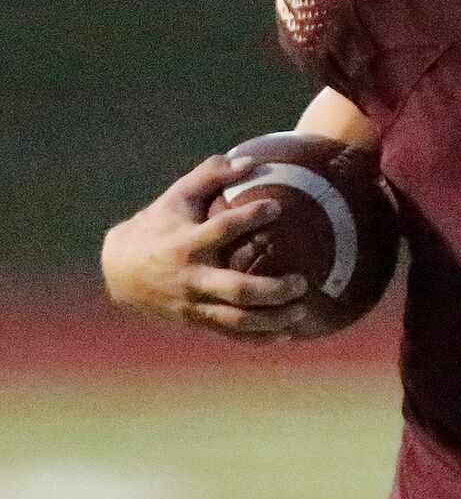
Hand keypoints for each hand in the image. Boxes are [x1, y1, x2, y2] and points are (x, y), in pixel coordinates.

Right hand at [101, 153, 309, 336]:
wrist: (120, 272)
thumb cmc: (157, 227)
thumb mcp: (176, 198)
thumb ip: (210, 176)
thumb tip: (250, 160)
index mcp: (186, 242)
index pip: (222, 228)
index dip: (250, 217)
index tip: (278, 207)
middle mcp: (192, 277)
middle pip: (238, 288)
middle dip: (273, 289)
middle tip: (302, 281)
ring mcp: (195, 303)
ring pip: (239, 319)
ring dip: (274, 318)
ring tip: (302, 308)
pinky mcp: (198, 321)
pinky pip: (233, 335)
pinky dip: (260, 338)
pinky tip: (287, 333)